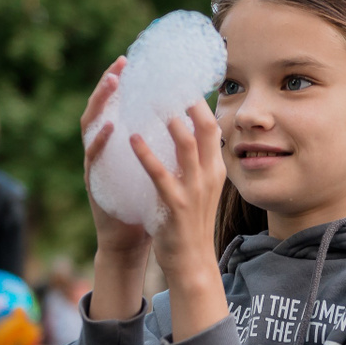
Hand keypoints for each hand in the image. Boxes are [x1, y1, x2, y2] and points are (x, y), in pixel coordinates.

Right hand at [82, 58, 153, 261]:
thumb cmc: (148, 202)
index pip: (121, 105)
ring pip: (92, 127)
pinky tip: (110, 126)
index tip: (136, 60)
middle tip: (120, 63)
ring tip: (113, 83)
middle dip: (109, 83)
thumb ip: (167, 145)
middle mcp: (105, 149)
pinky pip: (94, 158)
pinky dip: (101, 141)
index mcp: (121, 143)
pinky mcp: (94, 182)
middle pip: (103, 108)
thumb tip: (195, 120)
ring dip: (102, 103)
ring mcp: (97, 164)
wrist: (132, 240)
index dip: (127, 83)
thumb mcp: (162, 167)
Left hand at [129, 101, 226, 335]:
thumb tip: (186, 134)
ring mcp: (193, 189)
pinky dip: (146, 154)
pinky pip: (159, 173)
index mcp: (214, 169)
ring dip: (168, 121)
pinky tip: (131, 138)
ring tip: (149, 101)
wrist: (191, 262)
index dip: (196, 101)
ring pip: (185, 144)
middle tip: (163, 82)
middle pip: (204, 127)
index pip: (211, 126)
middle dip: (186, 101)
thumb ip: (196, 162)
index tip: (177, 82)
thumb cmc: (189, 223)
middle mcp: (209, 175)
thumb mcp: (200, 188)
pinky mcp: (175, 204)